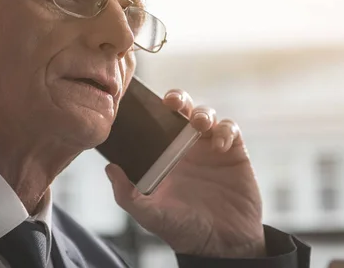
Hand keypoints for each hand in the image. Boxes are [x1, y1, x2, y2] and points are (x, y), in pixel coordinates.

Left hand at [105, 89, 265, 257]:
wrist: (222, 245)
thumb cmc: (184, 230)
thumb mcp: (151, 215)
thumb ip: (128, 195)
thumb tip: (109, 168)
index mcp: (165, 156)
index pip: (156, 123)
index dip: (151, 109)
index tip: (143, 102)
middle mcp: (186, 147)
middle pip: (182, 110)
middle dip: (178, 99)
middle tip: (171, 102)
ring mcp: (210, 147)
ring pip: (206, 114)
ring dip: (202, 113)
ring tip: (199, 124)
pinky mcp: (234, 152)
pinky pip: (230, 129)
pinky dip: (225, 130)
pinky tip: (220, 145)